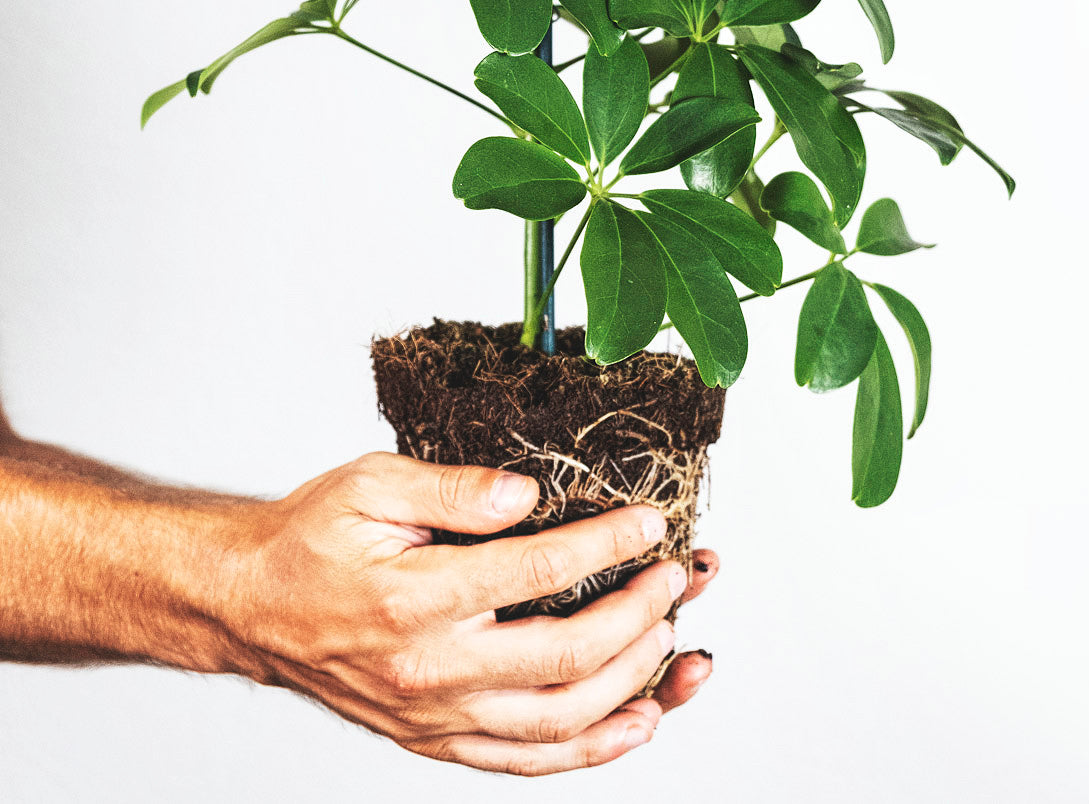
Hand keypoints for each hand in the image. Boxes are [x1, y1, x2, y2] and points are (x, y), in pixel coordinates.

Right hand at [225, 452, 715, 774]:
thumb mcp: (371, 484)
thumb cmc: (309, 540)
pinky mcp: (434, 741)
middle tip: (675, 578)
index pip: (536, 573)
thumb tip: (527, 492)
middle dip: (638, 617)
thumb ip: (454, 487)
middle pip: (564, 660)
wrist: (250, 606)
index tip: (647, 522)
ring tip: (679, 647)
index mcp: (414, 597)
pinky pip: (524, 762)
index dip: (605, 546)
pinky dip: (589, 751)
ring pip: (556, 725)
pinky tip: (636, 723)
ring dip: (633, 688)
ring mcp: (433, 717)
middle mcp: (428, 670)